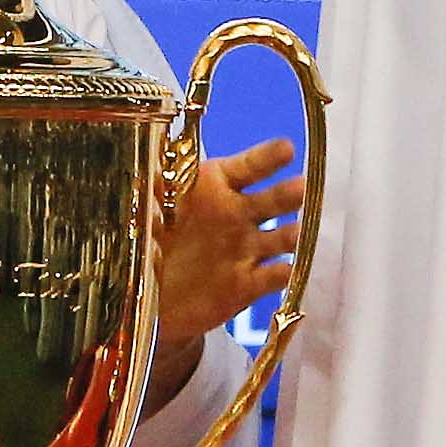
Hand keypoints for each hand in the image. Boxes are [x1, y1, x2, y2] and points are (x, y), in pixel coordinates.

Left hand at [155, 137, 300, 349]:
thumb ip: (152, 190)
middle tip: (300, 188)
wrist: (150, 296)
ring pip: (281, 238)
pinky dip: (281, 274)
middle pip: (273, 200)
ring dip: (292, 235)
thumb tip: (146, 165)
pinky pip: (272, 277)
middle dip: (288, 194)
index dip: (268, 158)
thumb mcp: (145, 209)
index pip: (249, 167)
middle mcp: (239, 215)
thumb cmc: (151, 241)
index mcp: (216, 187)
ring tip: (296, 233)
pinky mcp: (248, 285)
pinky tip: (286, 271)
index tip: (286, 149)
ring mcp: (247, 250)